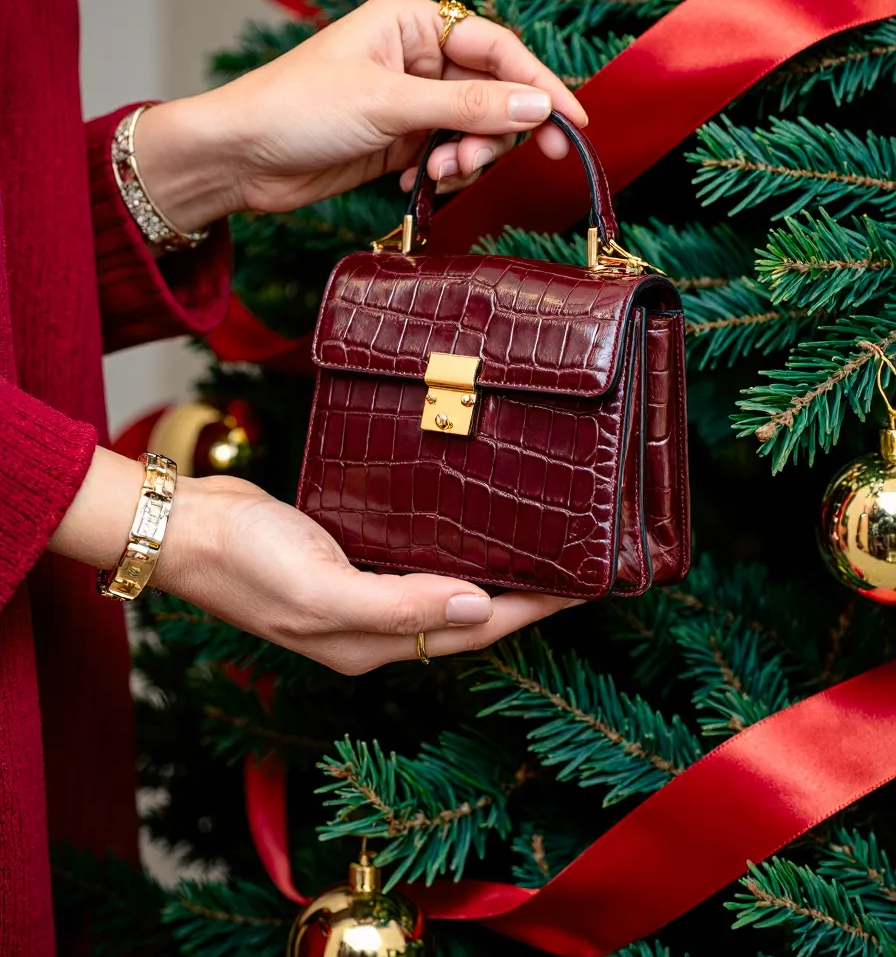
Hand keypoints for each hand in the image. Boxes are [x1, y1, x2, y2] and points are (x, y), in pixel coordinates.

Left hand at [134, 0, 587, 233]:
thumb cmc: (298, 109)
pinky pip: (445, 153)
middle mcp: (416, 56)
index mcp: (412, 22)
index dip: (539, 84)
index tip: (572, 123)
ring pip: (472, 128)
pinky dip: (442, 172)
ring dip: (466, 157)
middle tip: (478, 164)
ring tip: (436, 174)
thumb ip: (467, 106)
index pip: (497, 48)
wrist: (240, 158)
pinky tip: (414, 183)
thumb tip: (538, 107)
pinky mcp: (398, 139)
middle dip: (493, 132)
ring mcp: (408, 100)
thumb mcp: (388, 104)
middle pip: (491, 92)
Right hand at [155, 474, 578, 675]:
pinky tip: (463, 530)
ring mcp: (358, 596)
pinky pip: (411, 564)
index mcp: (371, 645)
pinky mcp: (345, 561)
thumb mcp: (324, 590)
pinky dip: (447, 552)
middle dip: (521, 599)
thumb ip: (401, 606)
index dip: (528, 612)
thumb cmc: (245, 561)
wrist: (186, 528)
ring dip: (488, 576)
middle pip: (465, 618)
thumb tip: (480, 608)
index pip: (472, 633)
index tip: (580, 589)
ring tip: (534, 550)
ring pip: (441, 591)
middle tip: (572, 567)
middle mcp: (372, 628)